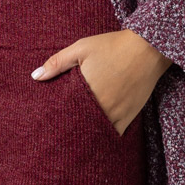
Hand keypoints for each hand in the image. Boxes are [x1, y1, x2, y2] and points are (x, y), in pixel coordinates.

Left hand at [31, 30, 172, 135]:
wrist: (148, 47)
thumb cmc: (112, 46)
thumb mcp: (81, 48)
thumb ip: (57, 62)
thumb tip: (35, 76)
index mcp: (86, 92)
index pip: (65, 115)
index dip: (56, 123)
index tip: (48, 127)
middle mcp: (102, 107)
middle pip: (80, 128)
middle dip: (70, 131)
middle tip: (58, 137)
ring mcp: (117, 114)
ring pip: (97, 134)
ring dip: (87, 135)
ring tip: (75, 138)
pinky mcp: (130, 116)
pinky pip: (115, 133)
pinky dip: (105, 135)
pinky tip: (97, 133)